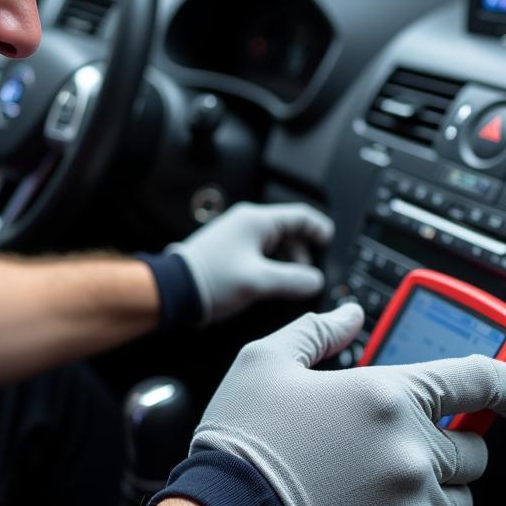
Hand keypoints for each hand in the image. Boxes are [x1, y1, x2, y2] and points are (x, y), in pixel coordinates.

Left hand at [168, 202, 333, 322]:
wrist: (175, 290)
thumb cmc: (211, 279)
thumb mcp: (259, 281)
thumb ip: (293, 280)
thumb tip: (315, 280)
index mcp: (256, 221)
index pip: (300, 215)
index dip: (319, 228)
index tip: (330, 242)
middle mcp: (247, 223)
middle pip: (289, 230)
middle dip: (304, 251)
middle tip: (312, 273)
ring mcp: (237, 236)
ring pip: (275, 244)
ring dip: (288, 261)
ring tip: (294, 282)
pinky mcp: (230, 251)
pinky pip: (260, 253)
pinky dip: (273, 265)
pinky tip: (274, 283)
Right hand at [190, 303, 505, 505]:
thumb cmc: (246, 441)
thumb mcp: (266, 360)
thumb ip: (319, 330)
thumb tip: (350, 315)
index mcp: (387, 396)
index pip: (481, 382)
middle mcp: (411, 451)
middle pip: (473, 450)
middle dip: (446, 443)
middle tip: (400, 442)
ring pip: (457, 499)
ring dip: (430, 487)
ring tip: (377, 482)